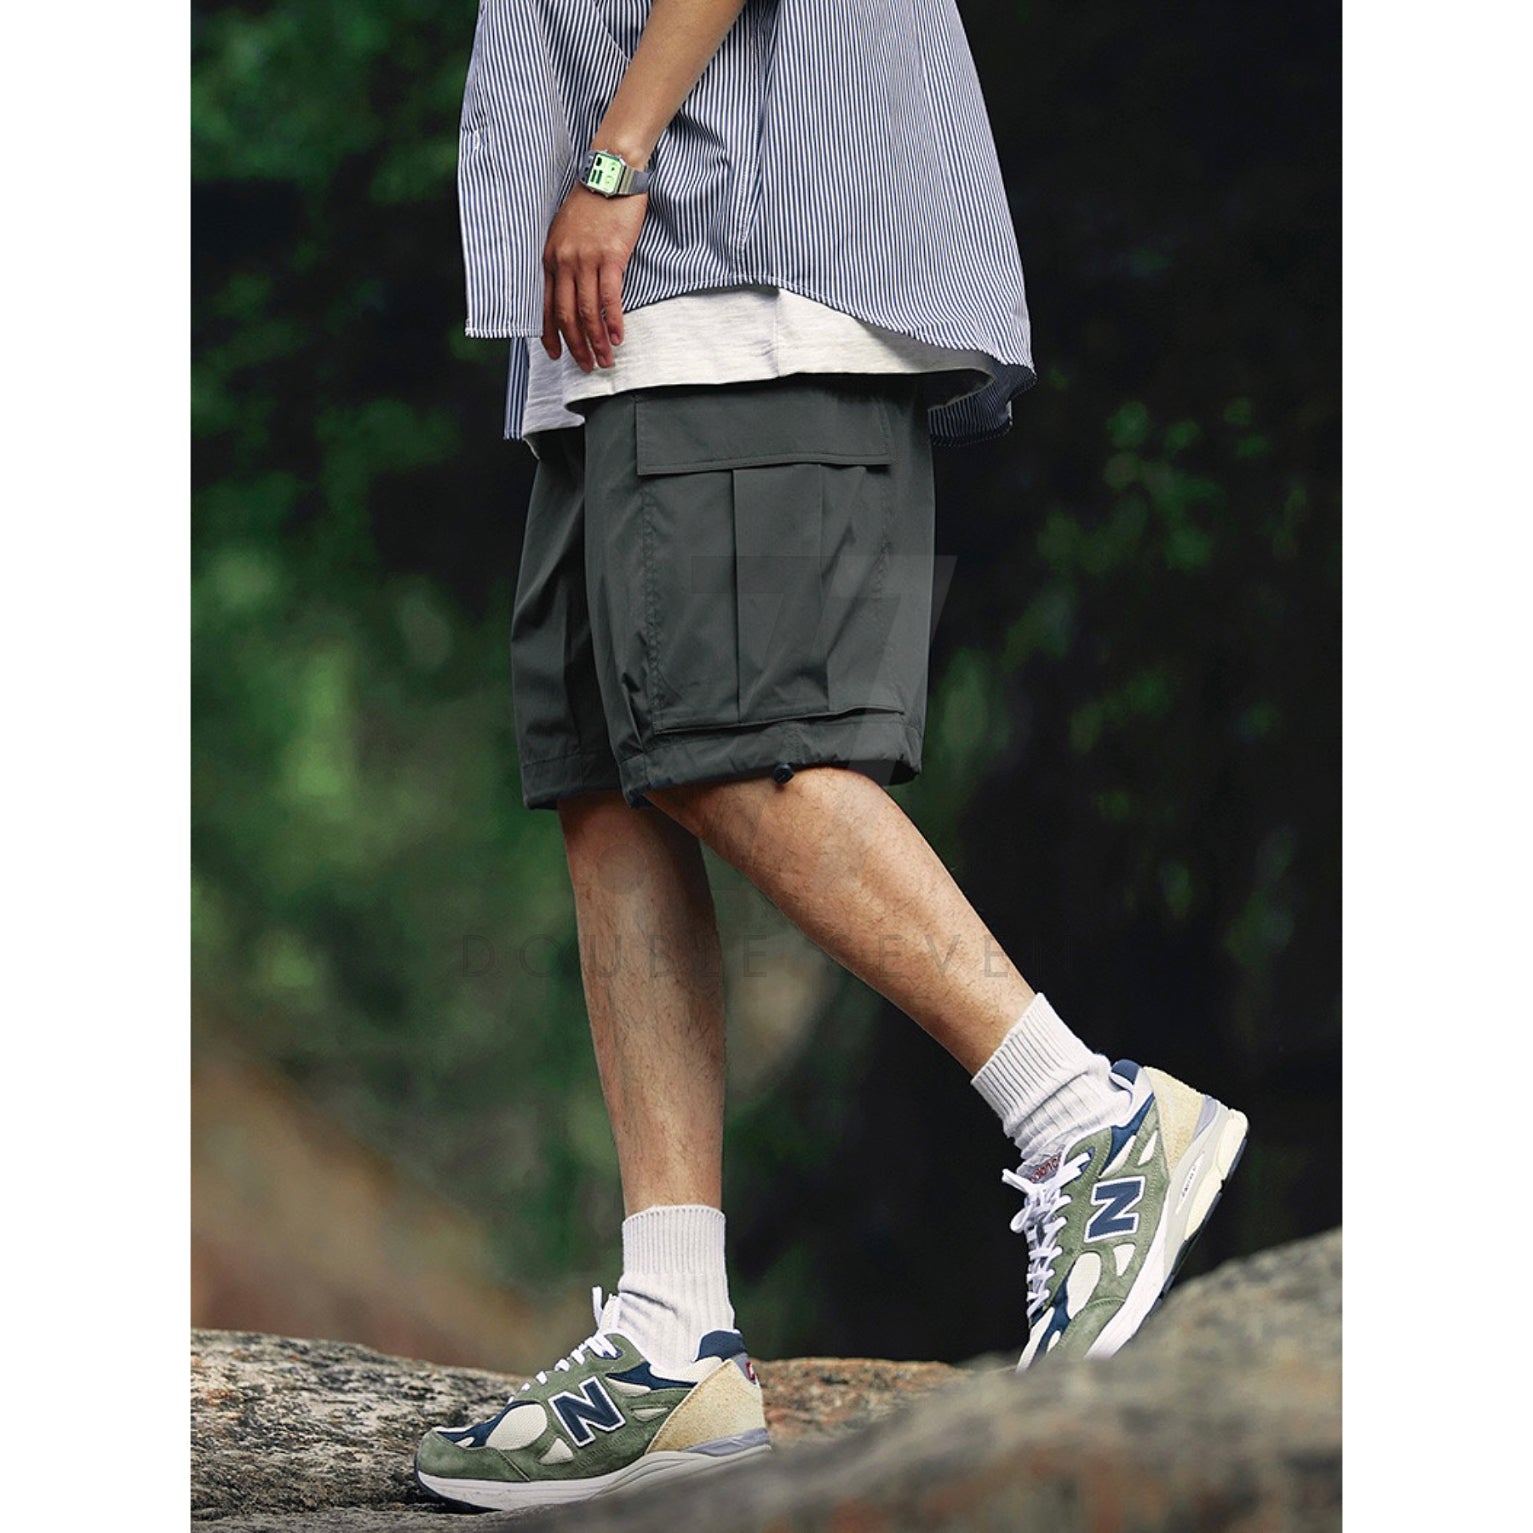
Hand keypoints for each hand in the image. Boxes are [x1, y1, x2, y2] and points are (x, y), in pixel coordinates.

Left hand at [541, 184, 648, 371]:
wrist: (610, 173)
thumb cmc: (592, 202)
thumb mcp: (565, 231)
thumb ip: (564, 259)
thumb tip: (570, 289)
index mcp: (550, 257)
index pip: (545, 305)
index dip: (549, 334)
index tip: (554, 354)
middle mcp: (563, 261)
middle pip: (566, 314)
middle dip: (575, 345)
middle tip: (586, 366)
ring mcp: (586, 259)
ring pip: (588, 312)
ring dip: (596, 341)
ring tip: (606, 360)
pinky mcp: (610, 256)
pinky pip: (609, 298)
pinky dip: (613, 322)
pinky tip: (617, 338)